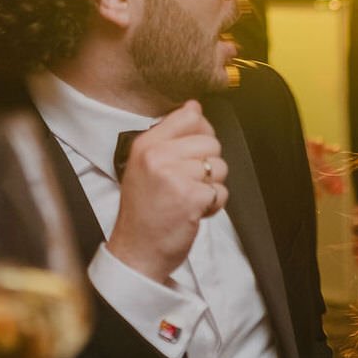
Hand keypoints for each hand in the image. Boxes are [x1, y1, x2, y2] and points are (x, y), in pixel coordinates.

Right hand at [106, 101, 225, 282]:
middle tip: (188, 184)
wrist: (136, 251)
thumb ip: (169, 136)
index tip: (194, 150)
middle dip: (209, 165)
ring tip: (189, 198)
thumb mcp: (144, 167)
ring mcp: (174, 176)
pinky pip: (221, 191)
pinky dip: (214, 205)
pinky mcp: (191, 197)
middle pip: (211, 142)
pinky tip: (194, 211)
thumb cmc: (143, 211)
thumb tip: (195, 106)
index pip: (189, 115)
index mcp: (146, 145)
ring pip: (220, 167)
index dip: (202, 132)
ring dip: (212, 186)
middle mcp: (158, 156)